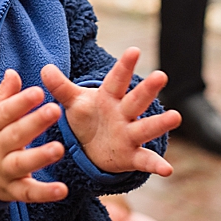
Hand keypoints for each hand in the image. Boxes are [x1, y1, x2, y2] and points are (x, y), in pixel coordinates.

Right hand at [0, 70, 68, 203]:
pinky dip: (44, 193)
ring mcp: (2, 170)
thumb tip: (13, 73)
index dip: (20, 102)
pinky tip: (62, 190)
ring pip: (21, 164)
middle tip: (55, 110)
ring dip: (39, 156)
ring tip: (59, 148)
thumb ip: (3, 96)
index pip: (4, 113)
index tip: (38, 92)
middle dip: (34, 122)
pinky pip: (27, 193)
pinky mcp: (11, 190)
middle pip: (15, 135)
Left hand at [41, 48, 177, 176]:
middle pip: (136, 99)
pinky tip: (167, 170)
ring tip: (175, 116)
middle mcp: (124, 113)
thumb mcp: (74, 103)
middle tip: (161, 75)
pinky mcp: (131, 156)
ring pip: (146, 127)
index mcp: (109, 97)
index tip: (134, 50)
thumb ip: (61, 87)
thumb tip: (44, 68)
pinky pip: (145, 161)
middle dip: (147, 89)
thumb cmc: (88, 117)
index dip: (124, 66)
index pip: (116, 80)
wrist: (92, 147)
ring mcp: (130, 134)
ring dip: (160, 123)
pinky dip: (156, 165)